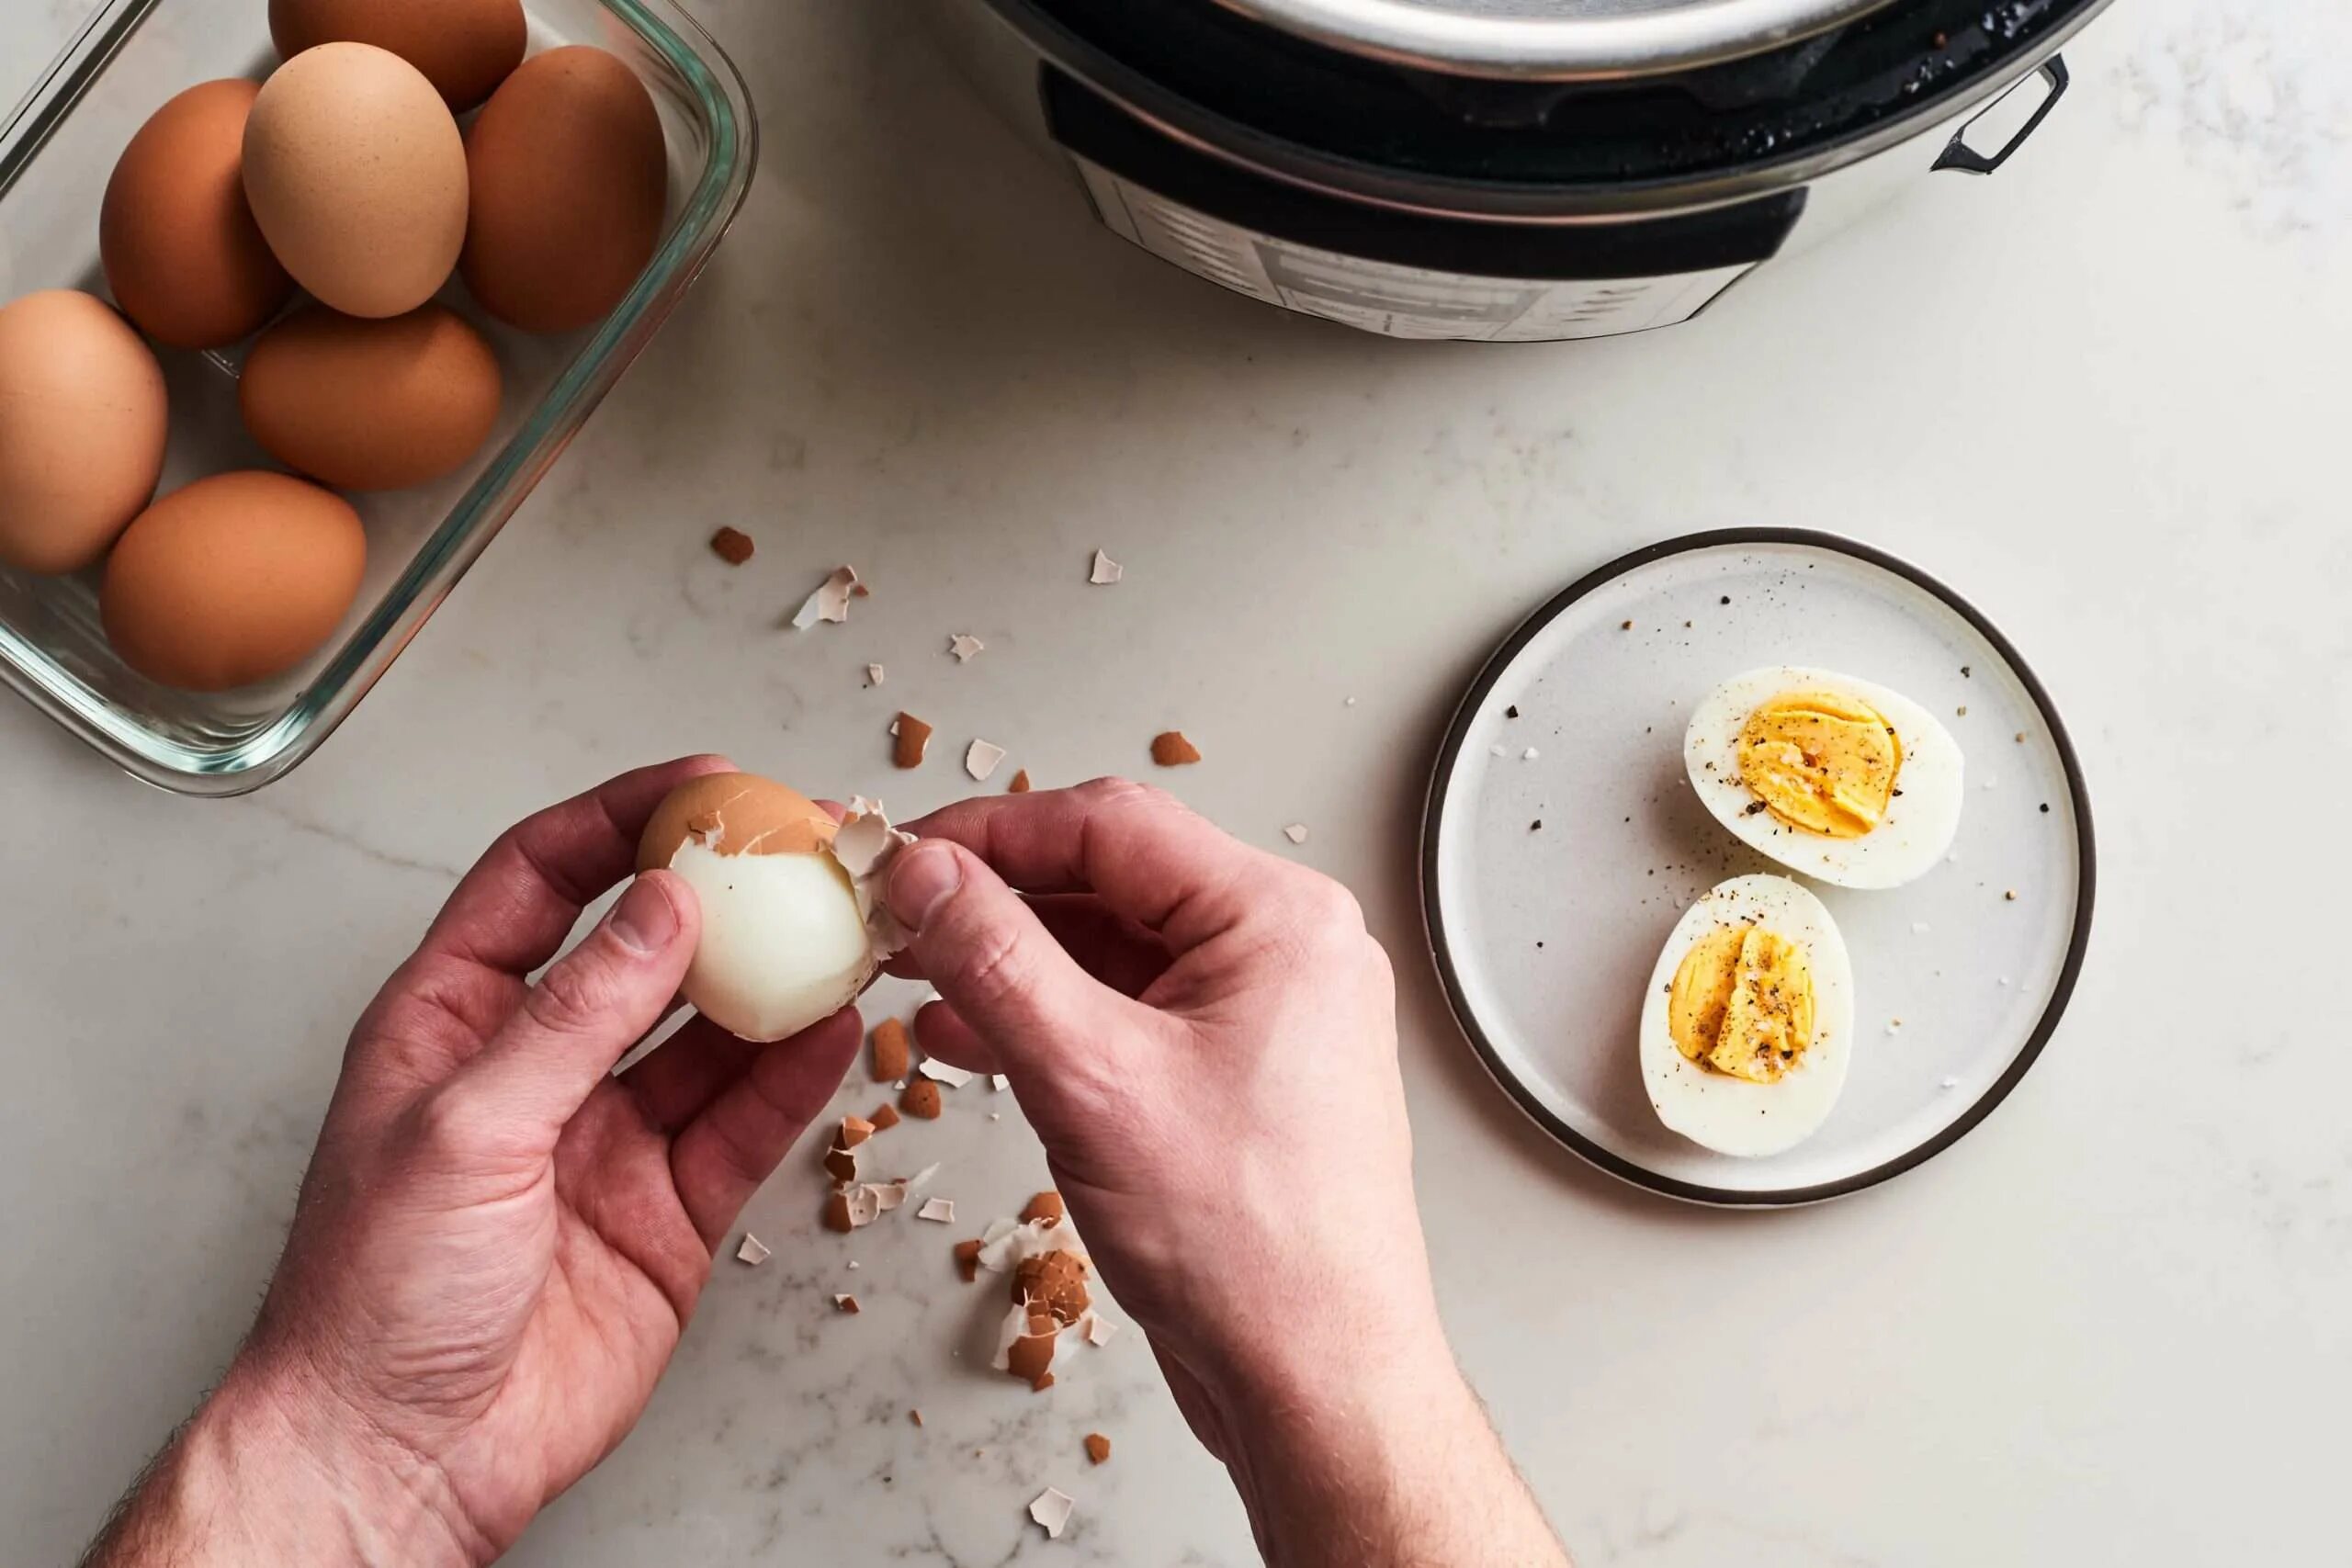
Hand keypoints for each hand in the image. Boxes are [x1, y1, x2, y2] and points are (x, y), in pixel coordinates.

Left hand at [84, 758, 859, 1566]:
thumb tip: (659, 910)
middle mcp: (537, 1067)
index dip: (621, 820)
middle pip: (645, 947)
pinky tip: (833, 1032)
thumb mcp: (463, 1128)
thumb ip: (574, 1017)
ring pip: (711, 1034)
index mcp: (452, 1020)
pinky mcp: (669, 1211)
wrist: (402, 1456)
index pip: (541, 878)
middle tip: (798, 854)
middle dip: (724, 894)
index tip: (704, 786)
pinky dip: (795, 1078)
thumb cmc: (371, 1299)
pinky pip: (745, 1125)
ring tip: (839, 931)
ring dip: (775, 982)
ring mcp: (609, 1138)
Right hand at [886, 780, 1567, 1566]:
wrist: (1317, 1383)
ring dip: (1011, 962)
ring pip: (1112, 948)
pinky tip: (969, 1037)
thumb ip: (997, 961)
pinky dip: (1048, 1019)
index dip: (989, 834)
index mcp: (1281, 921)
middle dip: (995, 899)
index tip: (901, 856)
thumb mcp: (1093, 1083)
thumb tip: (929, 875)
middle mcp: (1285, 952)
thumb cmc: (1254, 1250)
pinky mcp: (1233, 1076)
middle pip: (1112, 878)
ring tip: (912, 975)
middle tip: (897, 916)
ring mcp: (1263, 1016)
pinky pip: (1127, 1013)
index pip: (1110, 825)